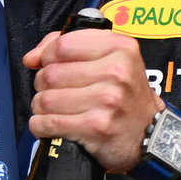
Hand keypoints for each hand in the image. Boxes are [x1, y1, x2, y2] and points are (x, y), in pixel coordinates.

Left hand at [22, 27, 159, 172]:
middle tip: (55, 92)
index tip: (48, 64)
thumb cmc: (124, 95)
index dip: (47, 56)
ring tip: (54, 109)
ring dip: (41, 107)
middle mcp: (117, 72)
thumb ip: (69, 47)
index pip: (62, 45)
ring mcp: (108, 100)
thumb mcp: (111, 59)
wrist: (149, 134)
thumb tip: (31, 58)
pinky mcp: (97, 127)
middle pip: (50, 73)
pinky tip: (50, 125)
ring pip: (45, 99)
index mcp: (120, 48)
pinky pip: (49, 123)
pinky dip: (41, 126)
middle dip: (43, 85)